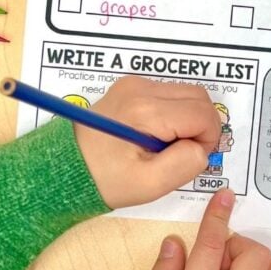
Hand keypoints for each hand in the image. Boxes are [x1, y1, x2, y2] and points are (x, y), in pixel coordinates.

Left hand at [75, 76, 221, 208]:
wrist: (64, 167)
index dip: (207, 140)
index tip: (189, 159)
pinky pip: (170, 93)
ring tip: (166, 145)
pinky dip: (175, 113)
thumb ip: (185, 164)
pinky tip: (156, 135)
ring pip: (187, 93)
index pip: (204, 115)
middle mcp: (142, 89)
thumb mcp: (149, 185)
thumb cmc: (104, 180)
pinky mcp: (130, 86)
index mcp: (147, 112)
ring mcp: (134, 84)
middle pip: (199, 97)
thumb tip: (201, 147)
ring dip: (189, 119)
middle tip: (182, 153)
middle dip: (201, 126)